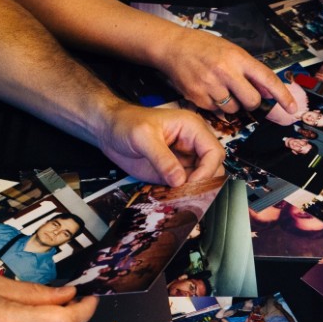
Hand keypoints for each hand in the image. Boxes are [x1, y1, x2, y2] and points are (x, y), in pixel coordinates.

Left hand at [98, 103, 225, 185]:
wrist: (109, 130)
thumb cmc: (125, 123)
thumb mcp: (142, 137)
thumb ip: (162, 159)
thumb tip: (179, 180)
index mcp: (192, 128)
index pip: (214, 152)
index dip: (207, 170)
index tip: (190, 183)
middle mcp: (192, 145)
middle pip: (213, 167)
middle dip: (203, 182)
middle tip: (185, 193)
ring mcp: (183, 160)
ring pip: (201, 180)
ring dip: (192, 191)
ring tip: (176, 197)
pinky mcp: (173, 173)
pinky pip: (184, 187)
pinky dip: (180, 195)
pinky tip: (169, 198)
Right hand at [159, 26, 296, 114]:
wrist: (173, 47)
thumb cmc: (204, 47)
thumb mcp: (231, 51)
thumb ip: (250, 71)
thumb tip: (268, 92)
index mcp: (238, 57)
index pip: (267, 79)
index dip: (282, 96)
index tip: (293, 108)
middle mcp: (225, 71)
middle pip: (252, 101)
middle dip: (251, 102)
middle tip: (243, 94)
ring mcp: (210, 85)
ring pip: (234, 109)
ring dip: (232, 104)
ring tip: (220, 88)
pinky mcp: (197, 97)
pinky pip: (216, 112)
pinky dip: (216, 106)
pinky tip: (209, 91)